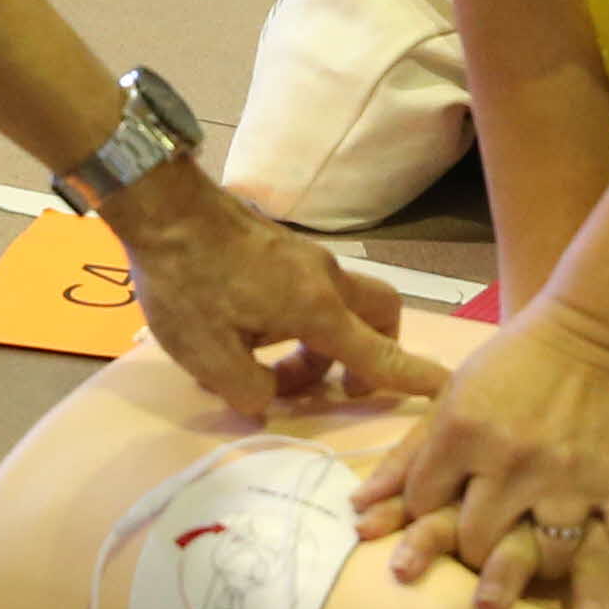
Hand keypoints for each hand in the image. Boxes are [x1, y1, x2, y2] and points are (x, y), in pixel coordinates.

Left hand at [107, 170, 442, 415]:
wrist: (163, 207)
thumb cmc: (188, 282)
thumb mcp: (209, 357)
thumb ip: (249, 390)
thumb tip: (268, 401)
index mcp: (317, 310)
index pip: (378, 353)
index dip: (413, 377)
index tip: (445, 389)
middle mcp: (325, 280)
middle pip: (381, 315)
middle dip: (375, 353)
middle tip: (338, 386)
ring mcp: (306, 259)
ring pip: (342, 305)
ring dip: (322, 344)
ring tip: (269, 368)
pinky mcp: (282, 249)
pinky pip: (312, 291)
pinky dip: (300, 321)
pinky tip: (248, 333)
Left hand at [353, 303, 608, 608]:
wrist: (597, 330)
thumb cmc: (515, 362)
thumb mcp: (452, 397)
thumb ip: (407, 457)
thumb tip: (358, 509)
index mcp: (461, 432)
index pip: (422, 505)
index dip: (421, 518)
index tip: (435, 517)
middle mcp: (510, 460)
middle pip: (475, 541)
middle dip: (472, 552)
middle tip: (481, 552)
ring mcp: (567, 476)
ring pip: (543, 555)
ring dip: (536, 565)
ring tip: (535, 560)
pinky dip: (608, 556)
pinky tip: (594, 553)